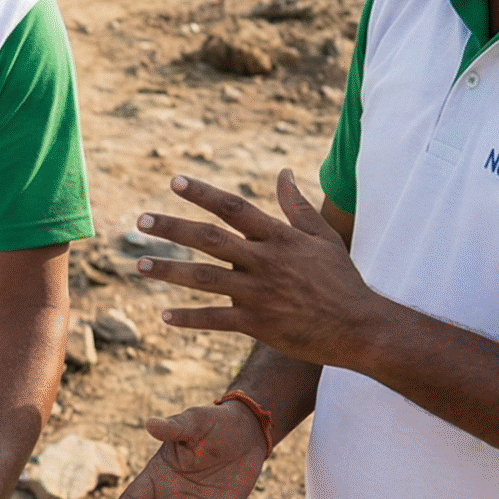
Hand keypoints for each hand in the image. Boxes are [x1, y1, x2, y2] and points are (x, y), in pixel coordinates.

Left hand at [135, 171, 389, 368]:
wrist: (359, 326)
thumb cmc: (341, 279)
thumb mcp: (322, 236)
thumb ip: (296, 206)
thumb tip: (283, 172)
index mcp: (279, 237)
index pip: (233, 208)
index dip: (202, 193)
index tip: (173, 181)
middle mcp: (264, 261)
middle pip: (209, 239)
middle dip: (173, 228)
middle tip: (141, 220)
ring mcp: (259, 293)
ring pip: (205, 278)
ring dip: (169, 271)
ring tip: (139, 265)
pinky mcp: (258, 324)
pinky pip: (216, 320)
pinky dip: (189, 317)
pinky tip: (164, 316)